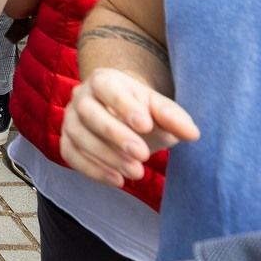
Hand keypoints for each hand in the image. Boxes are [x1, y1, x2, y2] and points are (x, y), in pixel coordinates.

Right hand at [59, 67, 199, 187]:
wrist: (124, 118)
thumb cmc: (143, 111)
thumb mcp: (160, 109)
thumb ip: (174, 118)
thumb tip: (193, 134)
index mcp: (103, 80)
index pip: (107, 88)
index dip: (123, 106)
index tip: (146, 125)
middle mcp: (81, 96)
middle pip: (89, 112)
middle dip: (115, 135)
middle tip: (142, 155)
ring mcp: (70, 119)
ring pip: (78, 135)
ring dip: (106, 156)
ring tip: (136, 172)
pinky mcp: (67, 141)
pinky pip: (71, 155)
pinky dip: (92, 169)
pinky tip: (117, 180)